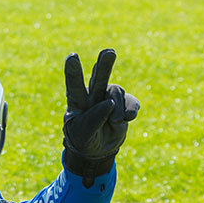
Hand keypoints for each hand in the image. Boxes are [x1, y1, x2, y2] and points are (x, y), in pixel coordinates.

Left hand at [62, 49, 139, 184]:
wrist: (97, 150)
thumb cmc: (83, 139)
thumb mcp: (83, 134)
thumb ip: (93, 119)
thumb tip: (109, 102)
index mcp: (77, 101)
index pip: (74, 86)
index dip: (73, 72)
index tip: (72, 57)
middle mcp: (92, 95)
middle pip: (99, 78)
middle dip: (104, 65)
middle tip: (109, 52)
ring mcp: (109, 98)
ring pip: (117, 91)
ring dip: (118, 110)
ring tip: (115, 122)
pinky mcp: (124, 103)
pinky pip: (131, 102)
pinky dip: (130, 112)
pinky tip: (126, 119)